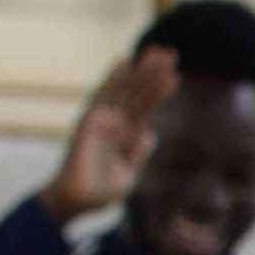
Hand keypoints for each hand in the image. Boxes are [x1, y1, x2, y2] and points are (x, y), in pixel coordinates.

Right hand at [42, 47, 178, 224]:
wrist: (79, 202)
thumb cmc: (100, 191)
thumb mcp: (128, 172)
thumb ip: (137, 152)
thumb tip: (149, 134)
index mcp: (125, 133)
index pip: (146, 107)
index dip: (159, 91)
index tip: (175, 75)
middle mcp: (114, 122)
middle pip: (137, 92)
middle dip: (153, 73)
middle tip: (170, 52)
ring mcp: (102, 119)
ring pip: (124, 90)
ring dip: (140, 71)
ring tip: (156, 54)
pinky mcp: (90, 121)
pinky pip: (103, 97)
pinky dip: (113, 79)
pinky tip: (124, 62)